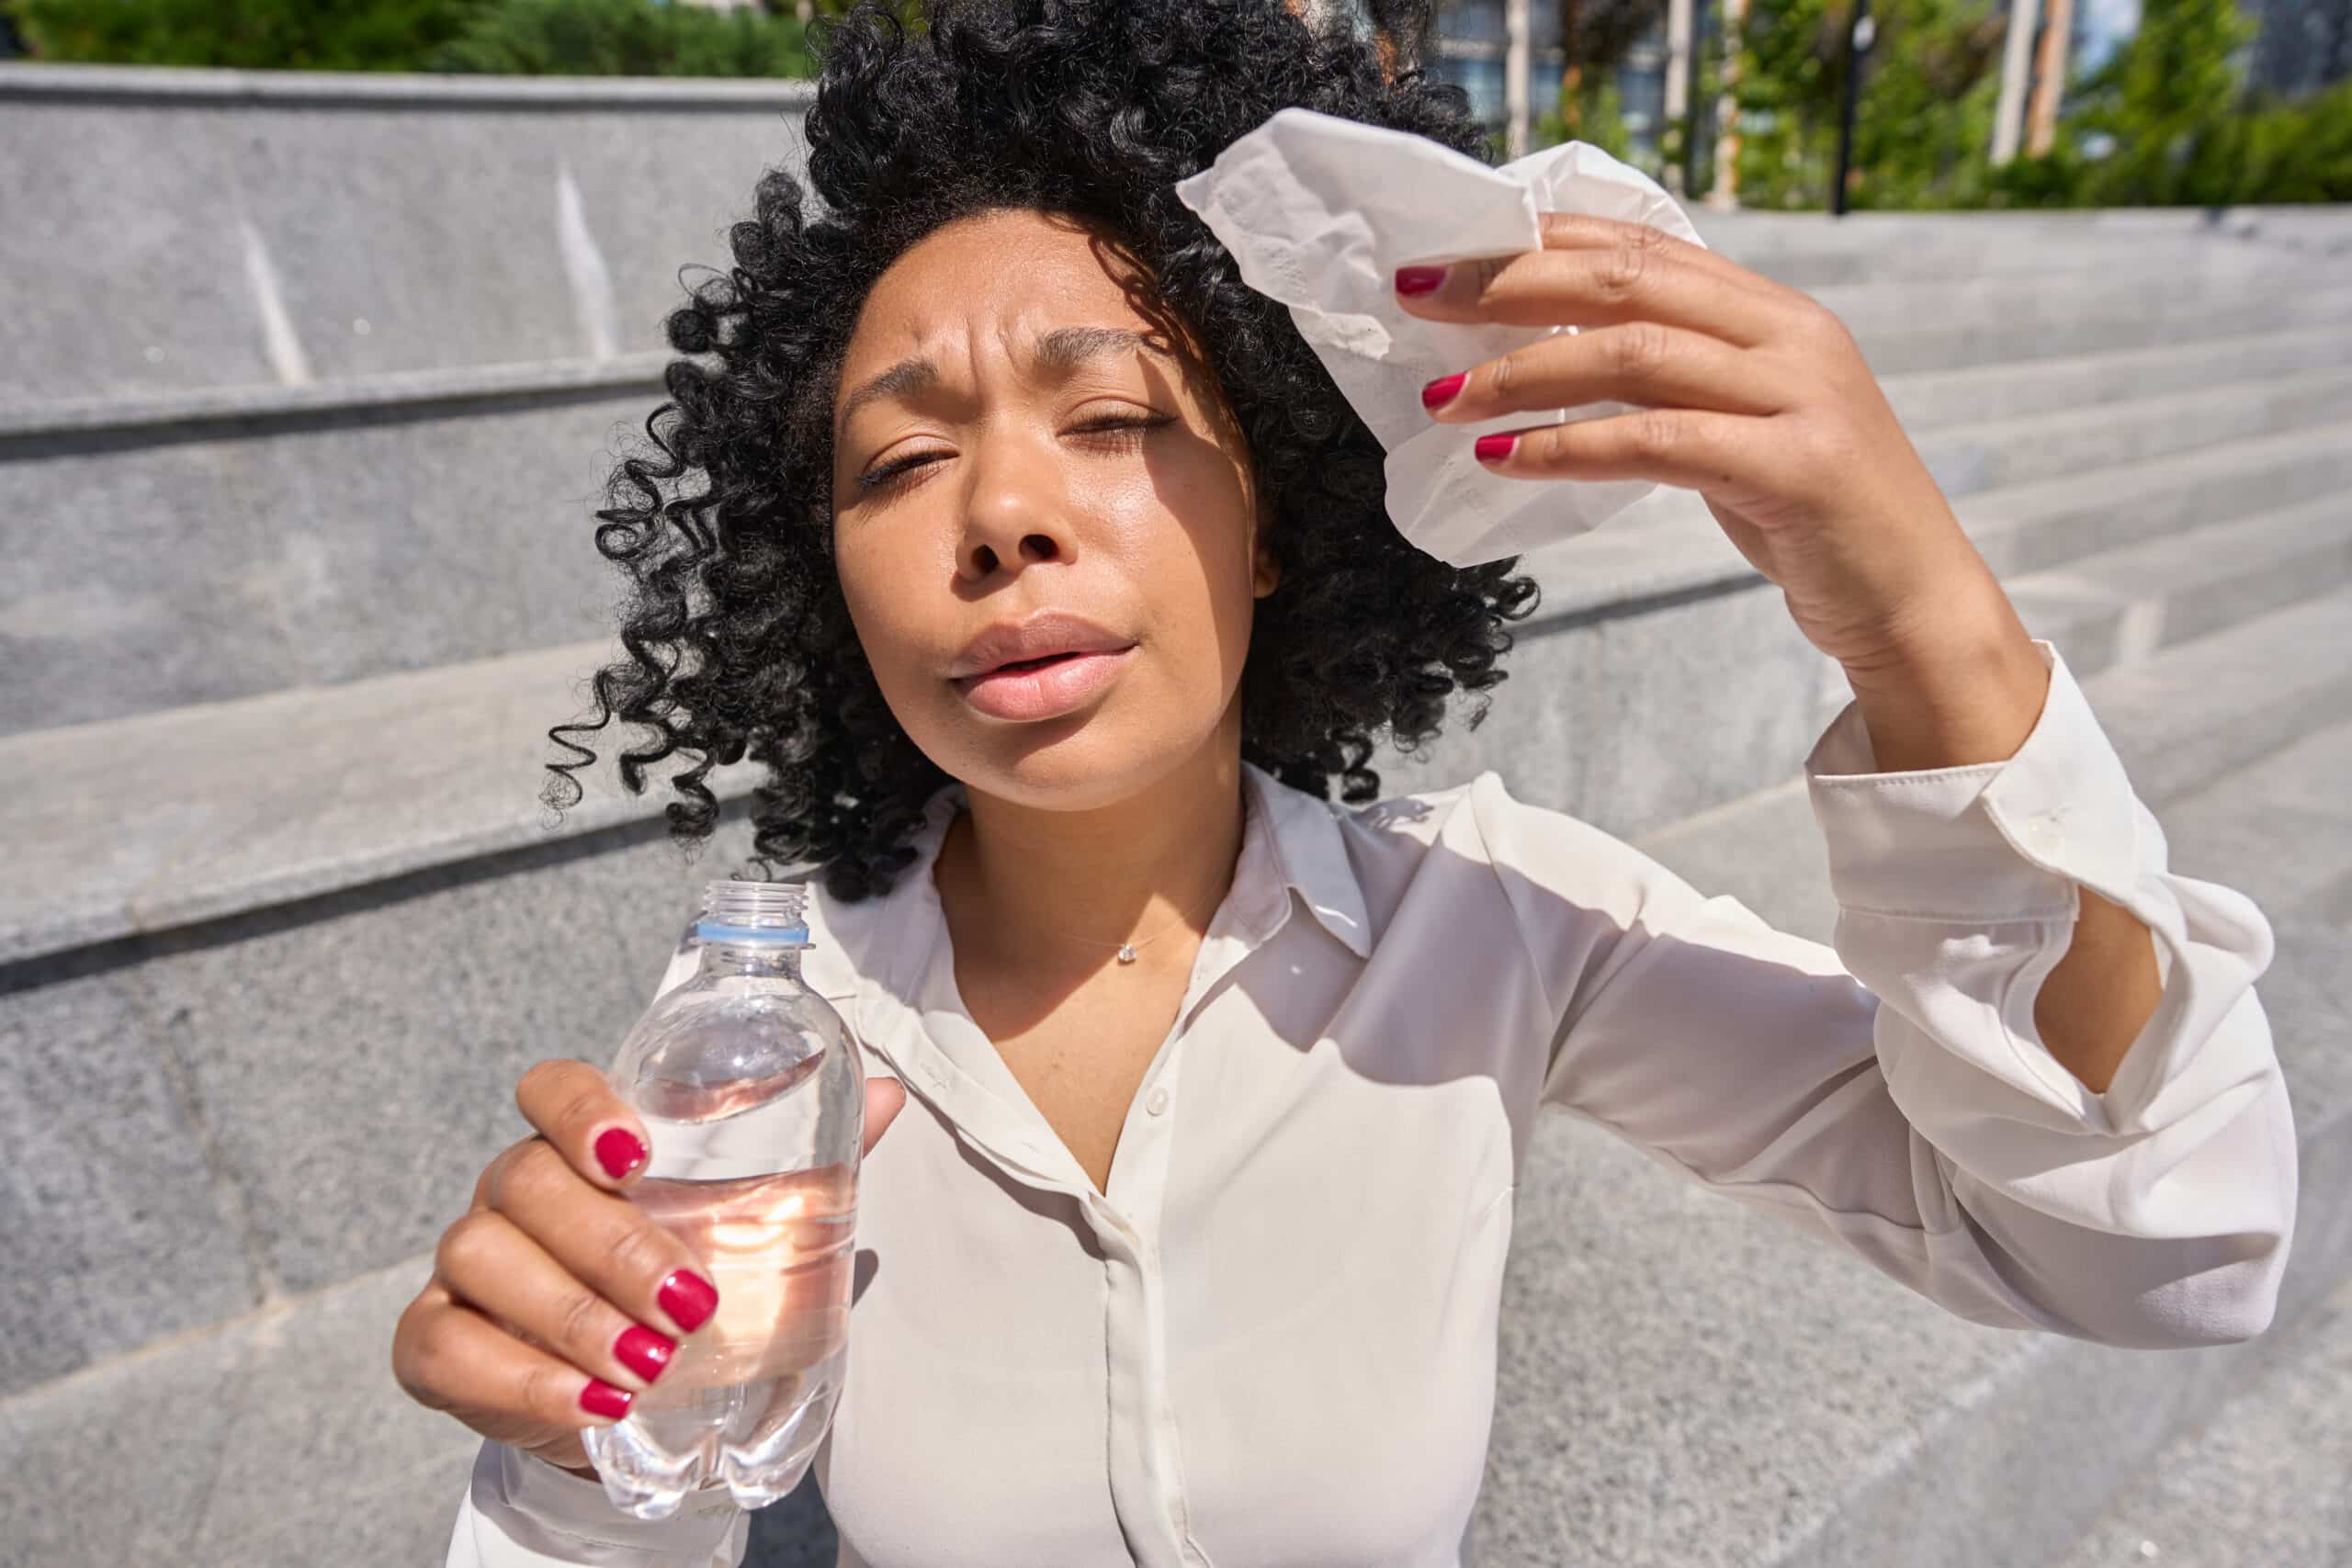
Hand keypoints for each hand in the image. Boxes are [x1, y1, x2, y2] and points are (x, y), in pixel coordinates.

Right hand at [391, 1059, 906, 1474]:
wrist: (629, 1396)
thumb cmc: (682, 1285)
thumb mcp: (744, 1225)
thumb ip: (807, 1161)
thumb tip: (889, 1096)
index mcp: (581, 1148)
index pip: (551, 1089)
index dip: (579, 1108)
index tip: (635, 1150)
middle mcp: (512, 1192)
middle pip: (528, 1180)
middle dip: (612, 1243)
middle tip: (690, 1301)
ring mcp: (465, 1265)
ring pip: (482, 1256)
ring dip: (573, 1315)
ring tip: (651, 1364)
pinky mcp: (435, 1342)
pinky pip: (447, 1346)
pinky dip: (522, 1378)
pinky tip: (593, 1401)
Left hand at [1396, 212, 2014, 680]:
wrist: (1914, 603)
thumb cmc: (1812, 520)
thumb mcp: (1740, 425)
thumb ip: (1674, 380)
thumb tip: (1551, 358)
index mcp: (1774, 312)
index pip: (1642, 246)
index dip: (1541, 241)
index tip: (1452, 251)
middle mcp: (1791, 335)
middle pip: (1626, 281)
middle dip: (1509, 283)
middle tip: (1418, 297)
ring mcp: (1800, 395)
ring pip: (1635, 353)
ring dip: (1522, 372)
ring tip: (1445, 399)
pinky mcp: (1797, 466)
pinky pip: (1657, 441)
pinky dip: (1569, 445)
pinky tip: (1505, 457)